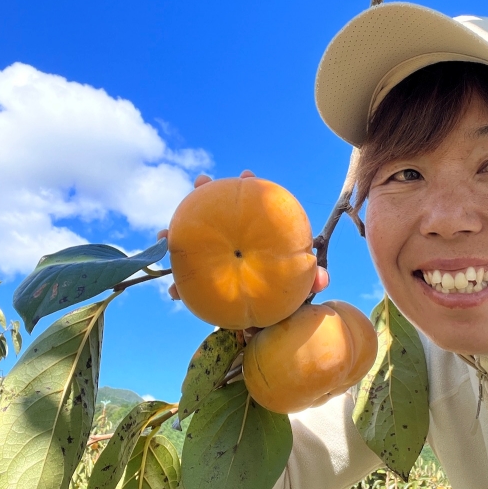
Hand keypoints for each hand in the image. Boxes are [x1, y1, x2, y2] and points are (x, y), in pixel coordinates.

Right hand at [158, 170, 329, 300]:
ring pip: (193, 239)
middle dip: (205, 194)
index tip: (247, 174)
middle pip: (216, 210)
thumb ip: (310, 280)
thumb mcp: (297, 285)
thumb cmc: (284, 290)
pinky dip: (178, 284)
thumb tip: (323, 280)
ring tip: (164, 234)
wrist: (268, 314)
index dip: (249, 186)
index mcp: (257, 233)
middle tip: (200, 181)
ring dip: (176, 233)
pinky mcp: (205, 281)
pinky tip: (172, 291)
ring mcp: (217, 256)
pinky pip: (187, 280)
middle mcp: (234, 239)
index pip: (253, 204)